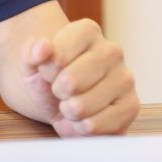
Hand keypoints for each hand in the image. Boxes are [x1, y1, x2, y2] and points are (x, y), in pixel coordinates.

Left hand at [20, 19, 137, 136]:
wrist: (60, 98)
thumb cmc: (46, 77)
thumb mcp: (29, 63)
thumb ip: (30, 53)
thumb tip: (43, 48)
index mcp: (87, 31)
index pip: (57, 56)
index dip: (46, 71)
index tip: (48, 71)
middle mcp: (112, 51)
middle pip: (71, 83)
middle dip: (57, 93)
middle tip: (60, 91)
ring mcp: (125, 78)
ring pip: (83, 107)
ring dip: (68, 113)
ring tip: (70, 105)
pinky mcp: (131, 107)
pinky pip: (97, 126)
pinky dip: (81, 130)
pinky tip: (81, 121)